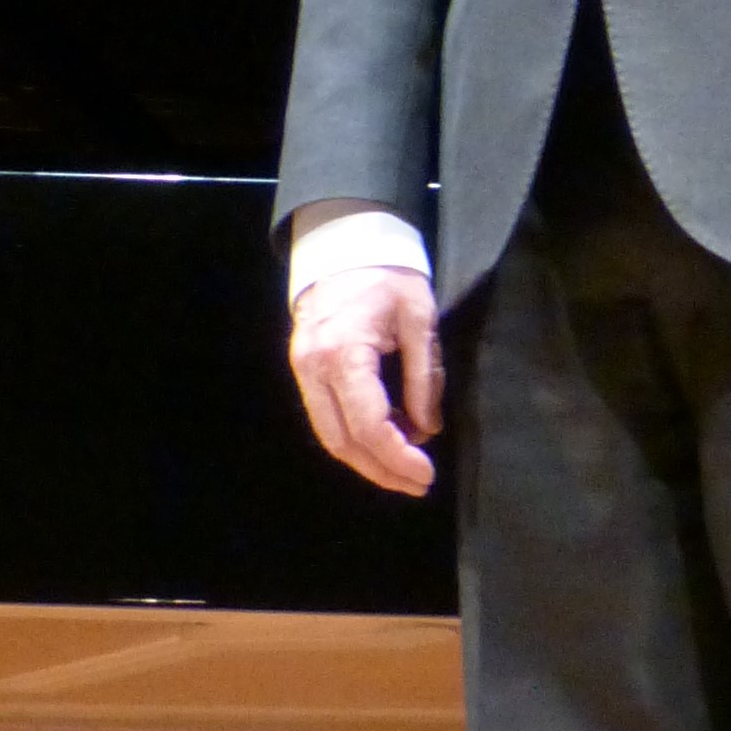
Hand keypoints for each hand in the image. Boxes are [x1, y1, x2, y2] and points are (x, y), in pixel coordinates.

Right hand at [289, 266, 443, 496]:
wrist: (345, 247)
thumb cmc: (389, 277)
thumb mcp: (420, 321)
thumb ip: (425, 377)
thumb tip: (428, 429)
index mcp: (343, 354)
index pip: (368, 425)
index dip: (398, 457)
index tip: (427, 474)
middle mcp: (313, 369)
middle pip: (343, 442)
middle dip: (382, 470)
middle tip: (419, 483)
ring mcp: (302, 371)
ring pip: (330, 436)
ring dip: (368, 460)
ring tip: (406, 469)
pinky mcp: (303, 371)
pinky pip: (326, 419)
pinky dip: (356, 437)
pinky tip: (387, 440)